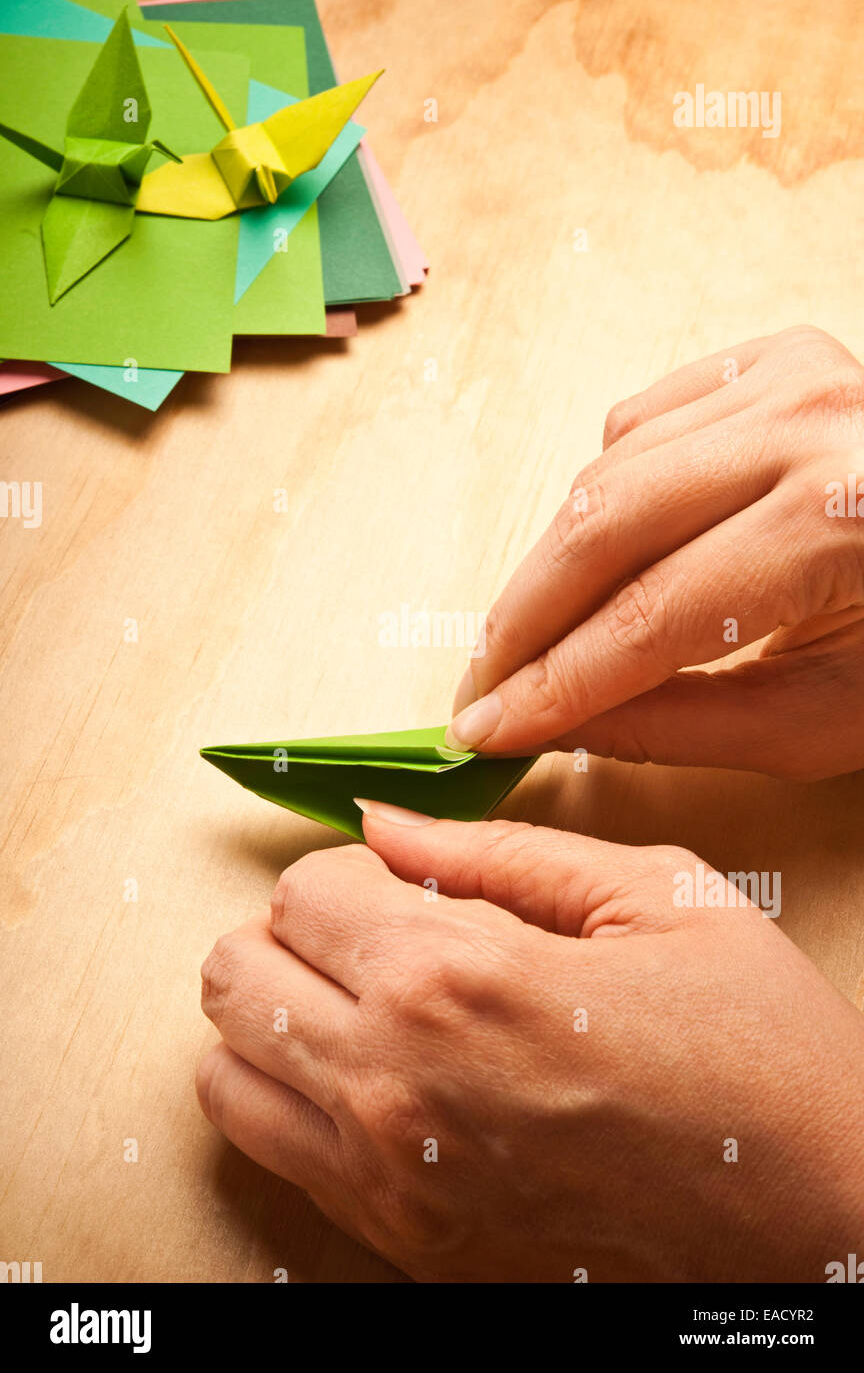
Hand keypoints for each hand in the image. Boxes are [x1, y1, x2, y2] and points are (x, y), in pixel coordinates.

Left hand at [196, 807, 863, 1281]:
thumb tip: (384, 820)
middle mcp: (397, 1083)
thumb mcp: (653, 896)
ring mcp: (391, 1177)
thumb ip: (498, 847)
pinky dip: (292, 1096)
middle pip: (235, 973)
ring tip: (370, 1004)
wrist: (816, 1210)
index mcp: (459, 977)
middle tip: (379, 934)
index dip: (353, 869)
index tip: (407, 883)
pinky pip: (270, 1152)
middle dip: (297, 933)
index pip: (300, 890)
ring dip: (280, 1015)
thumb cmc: (753, 1048)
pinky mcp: (403, 1239)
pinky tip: (379, 1076)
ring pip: (228, 1067)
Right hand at [447, 325, 863, 778]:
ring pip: (606, 473)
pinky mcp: (766, 358)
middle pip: (603, 527)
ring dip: (553, 564)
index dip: (553, 684)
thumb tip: (556, 725)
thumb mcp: (823, 717)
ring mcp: (785, 376)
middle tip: (479, 687)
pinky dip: (604, 492)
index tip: (486, 727)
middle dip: (521, 620)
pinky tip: (613, 549)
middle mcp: (805, 426)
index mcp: (836, 523)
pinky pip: (636, 423)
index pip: (648, 617)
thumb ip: (679, 726)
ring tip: (535, 638)